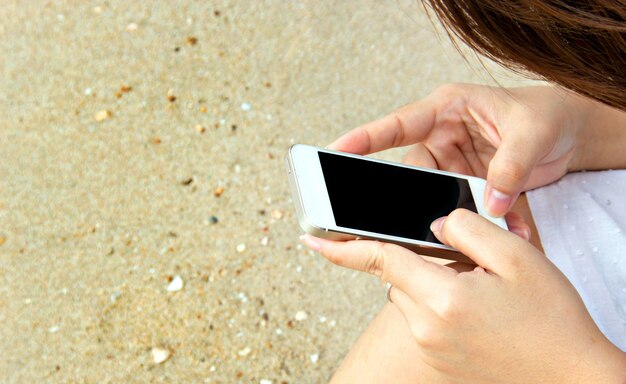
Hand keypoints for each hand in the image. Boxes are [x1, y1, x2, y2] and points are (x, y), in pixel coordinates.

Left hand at [301, 210, 625, 382]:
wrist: (570, 376)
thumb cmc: (550, 319)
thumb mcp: (517, 257)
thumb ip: (468, 228)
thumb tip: (435, 221)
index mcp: (443, 298)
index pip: (380, 259)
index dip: (341, 246)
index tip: (309, 238)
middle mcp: (427, 327)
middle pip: (397, 276)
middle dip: (418, 261)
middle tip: (465, 265)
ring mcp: (430, 348)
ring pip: (409, 296)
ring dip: (430, 284)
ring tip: (477, 292)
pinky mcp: (436, 361)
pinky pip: (422, 318)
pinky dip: (438, 305)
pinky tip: (474, 312)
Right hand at [329, 84, 591, 216]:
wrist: (569, 132)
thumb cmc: (546, 115)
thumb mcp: (531, 133)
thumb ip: (509, 167)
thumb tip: (491, 204)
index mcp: (447, 110)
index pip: (398, 125)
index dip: (365, 138)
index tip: (336, 151)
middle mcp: (442, 137)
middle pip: (412, 173)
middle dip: (416, 199)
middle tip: (411, 221)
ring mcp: (453, 164)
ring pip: (434, 197)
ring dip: (456, 217)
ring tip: (486, 225)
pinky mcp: (466, 185)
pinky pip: (462, 209)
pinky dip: (482, 223)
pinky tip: (510, 226)